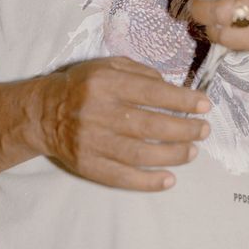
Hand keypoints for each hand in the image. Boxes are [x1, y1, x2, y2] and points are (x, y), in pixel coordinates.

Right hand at [38, 56, 210, 190]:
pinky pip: (122, 177)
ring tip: (192, 151)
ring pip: (140, 153)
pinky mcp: (87, 165)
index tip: (204, 105)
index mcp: (105, 83)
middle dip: (184, 129)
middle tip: (204, 130)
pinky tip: (169, 179)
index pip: (152, 93)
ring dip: (173, 154)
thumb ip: (140, 73)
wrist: (44, 113)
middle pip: (150, 125)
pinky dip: (148, 181)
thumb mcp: (107, 66)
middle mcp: (98, 112)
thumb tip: (171, 88)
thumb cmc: (83, 86)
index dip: (182, 100)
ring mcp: (92, 141)